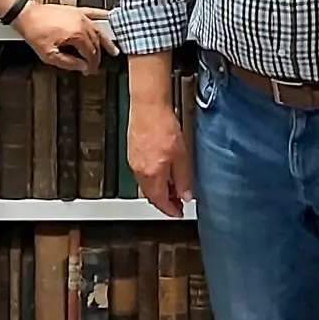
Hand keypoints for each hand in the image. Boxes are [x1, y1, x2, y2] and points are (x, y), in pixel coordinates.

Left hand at [12, 4, 118, 72]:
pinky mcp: (76, 10)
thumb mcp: (49, 55)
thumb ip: (68, 63)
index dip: (91, 65)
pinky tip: (109, 17)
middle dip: (96, 56)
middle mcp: (82, 24)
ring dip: (105, 41)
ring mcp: (80, 16)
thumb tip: (82, 67)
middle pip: (95, 44)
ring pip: (98, 31)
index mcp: (77, 35)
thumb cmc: (35, 32)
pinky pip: (94, 13)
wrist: (27, 15)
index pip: (90, 54)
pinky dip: (103, 16)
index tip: (89, 71)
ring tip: (113, 49)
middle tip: (94, 65)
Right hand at [127, 100, 192, 217]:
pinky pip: (141, 174)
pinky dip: (152, 179)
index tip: (179, 213)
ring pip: (145, 185)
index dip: (170, 210)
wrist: (148, 106)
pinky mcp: (132, 154)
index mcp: (152, 174)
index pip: (160, 201)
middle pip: (151, 195)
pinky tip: (162, 173)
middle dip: (165, 202)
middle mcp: (139, 171)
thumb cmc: (162, 125)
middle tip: (178, 202)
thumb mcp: (181, 155)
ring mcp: (133, 162)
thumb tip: (186, 195)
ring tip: (172, 188)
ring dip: (158, 191)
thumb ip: (183, 179)